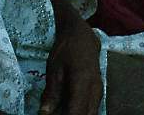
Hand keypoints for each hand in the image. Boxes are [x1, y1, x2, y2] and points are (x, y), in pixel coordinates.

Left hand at [40, 0, 101, 114]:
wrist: (82, 35)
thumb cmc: (66, 49)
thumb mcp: (54, 70)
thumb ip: (51, 94)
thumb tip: (44, 113)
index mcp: (83, 84)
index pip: (76, 113)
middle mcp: (95, 89)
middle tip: (54, 112)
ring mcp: (98, 90)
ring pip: (91, 113)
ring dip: (77, 113)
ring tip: (61, 110)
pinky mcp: (98, 91)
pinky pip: (92, 108)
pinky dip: (81, 111)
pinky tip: (69, 108)